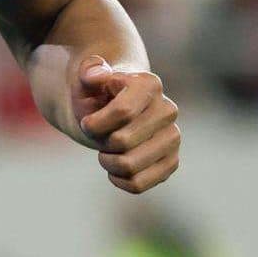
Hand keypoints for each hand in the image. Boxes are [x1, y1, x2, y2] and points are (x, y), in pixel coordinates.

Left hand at [73, 56, 178, 193]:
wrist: (112, 111)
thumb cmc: (96, 95)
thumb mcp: (85, 81)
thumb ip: (87, 72)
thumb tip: (97, 74)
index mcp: (149, 84)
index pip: (122, 112)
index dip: (94, 124)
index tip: (85, 123)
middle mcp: (168, 110)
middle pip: (122, 141)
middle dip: (100, 142)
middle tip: (98, 136)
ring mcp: (173, 137)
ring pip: (130, 166)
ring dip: (108, 162)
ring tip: (106, 152)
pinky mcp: (171, 162)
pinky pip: (139, 184)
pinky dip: (119, 180)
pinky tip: (115, 168)